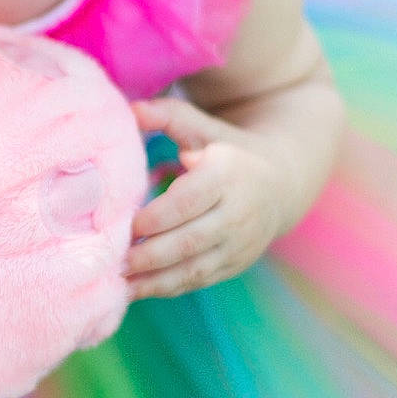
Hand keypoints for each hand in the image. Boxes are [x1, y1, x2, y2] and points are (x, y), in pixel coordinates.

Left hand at [125, 97, 290, 298]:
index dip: (158, 217)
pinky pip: (199, 280)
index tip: (127, 225)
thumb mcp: (204, 128)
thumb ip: (169, 117)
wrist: (282, 182)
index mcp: (229, 175)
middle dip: (150, 255)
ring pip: (194, 268)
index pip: (190, 201)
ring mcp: (240, 243)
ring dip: (155, 280)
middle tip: (113, 261)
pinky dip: (167, 287)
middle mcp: (238, 213)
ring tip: (119, 283)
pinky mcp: (236, 264)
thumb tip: (132, 108)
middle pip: (189, 241)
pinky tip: (137, 289)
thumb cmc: (228, 150)